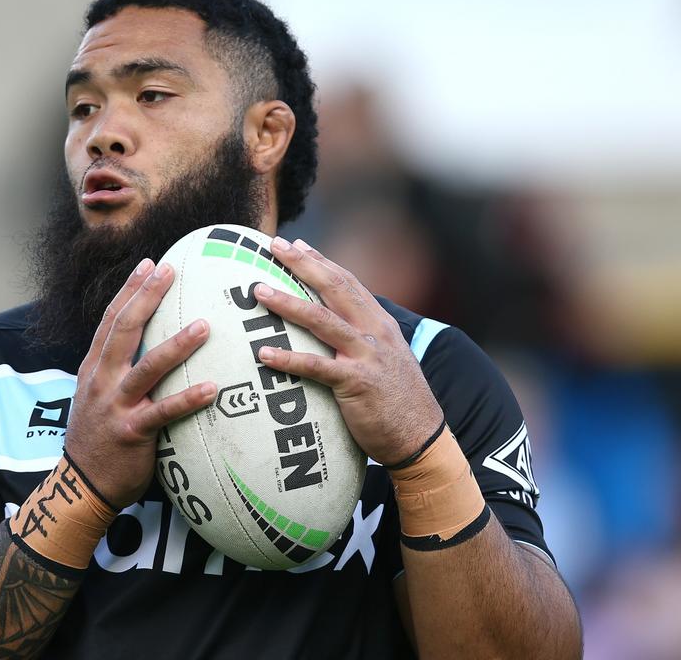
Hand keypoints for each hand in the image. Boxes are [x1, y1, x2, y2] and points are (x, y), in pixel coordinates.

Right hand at [63, 258, 217, 508]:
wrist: (82, 484)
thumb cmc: (99, 437)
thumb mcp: (98, 395)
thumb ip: (118, 369)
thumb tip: (151, 344)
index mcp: (94, 367)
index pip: (111, 320)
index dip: (130, 290)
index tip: (150, 264)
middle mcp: (102, 380)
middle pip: (124, 330)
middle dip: (146, 297)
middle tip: (170, 271)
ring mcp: (115, 405)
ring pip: (147, 368)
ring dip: (177, 345)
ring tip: (205, 326)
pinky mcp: (132, 432)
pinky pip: (163, 412)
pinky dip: (187, 399)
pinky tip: (212, 388)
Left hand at [252, 238, 442, 465]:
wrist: (421, 436)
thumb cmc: (397, 398)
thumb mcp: (386, 356)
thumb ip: (363, 336)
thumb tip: (336, 323)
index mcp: (380, 323)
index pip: (347, 282)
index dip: (321, 261)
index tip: (296, 245)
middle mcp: (374, 332)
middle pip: (334, 288)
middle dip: (303, 265)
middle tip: (274, 246)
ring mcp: (366, 356)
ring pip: (322, 320)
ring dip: (288, 303)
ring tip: (259, 292)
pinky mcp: (356, 384)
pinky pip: (317, 367)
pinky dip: (289, 359)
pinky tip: (264, 353)